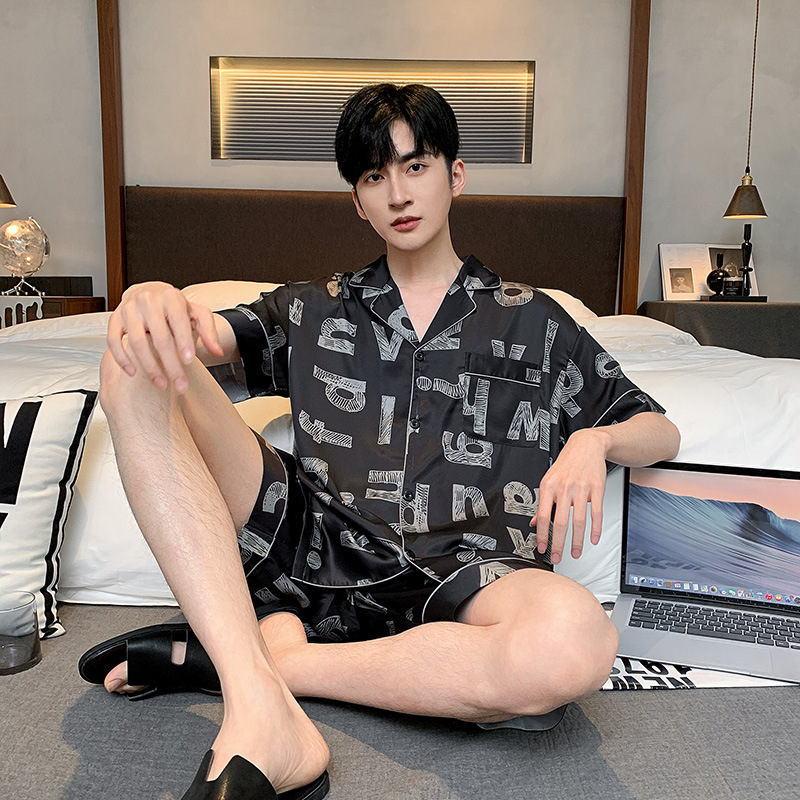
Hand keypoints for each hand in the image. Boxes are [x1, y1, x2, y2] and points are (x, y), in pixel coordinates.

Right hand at [107, 282, 222, 391]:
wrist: (149, 293)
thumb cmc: (175, 307)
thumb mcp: (197, 313)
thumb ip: (209, 331)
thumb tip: (217, 351)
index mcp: (171, 297)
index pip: (178, 320)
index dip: (184, 341)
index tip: (189, 361)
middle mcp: (148, 301)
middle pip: (159, 337)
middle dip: (170, 364)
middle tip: (180, 383)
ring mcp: (129, 310)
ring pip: (136, 341)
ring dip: (149, 366)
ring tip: (161, 383)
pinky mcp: (115, 319)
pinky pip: (114, 340)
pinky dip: (121, 358)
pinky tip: (133, 372)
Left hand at [529, 428, 609, 563]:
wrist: (586, 445)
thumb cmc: (566, 464)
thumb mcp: (548, 480)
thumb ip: (542, 503)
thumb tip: (534, 522)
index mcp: (548, 487)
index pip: (543, 516)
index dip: (542, 535)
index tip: (542, 548)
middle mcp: (564, 488)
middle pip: (560, 522)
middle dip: (558, 544)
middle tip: (557, 557)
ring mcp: (581, 489)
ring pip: (578, 521)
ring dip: (577, 541)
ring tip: (576, 552)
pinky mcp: (597, 489)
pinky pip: (596, 513)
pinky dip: (595, 529)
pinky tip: (593, 539)